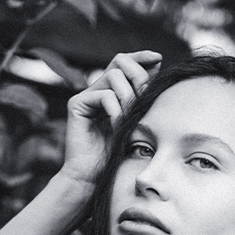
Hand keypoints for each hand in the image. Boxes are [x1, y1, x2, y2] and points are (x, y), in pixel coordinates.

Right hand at [61, 50, 162, 185]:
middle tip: (145, 97)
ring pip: (114, 77)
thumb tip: (158, 66)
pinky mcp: (76, 105)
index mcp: (111, 91)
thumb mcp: (136, 122)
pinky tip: (117, 127)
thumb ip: (143, 97)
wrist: (93, 177)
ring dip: (128, 97)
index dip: (141, 57)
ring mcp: (85, 96)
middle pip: (120, 62)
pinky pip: (104, 95)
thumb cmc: (116, 155)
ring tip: (130, 119)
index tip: (158, 58)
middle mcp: (97, 89)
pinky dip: (115, 111)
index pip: (125, 62)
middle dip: (138, 77)